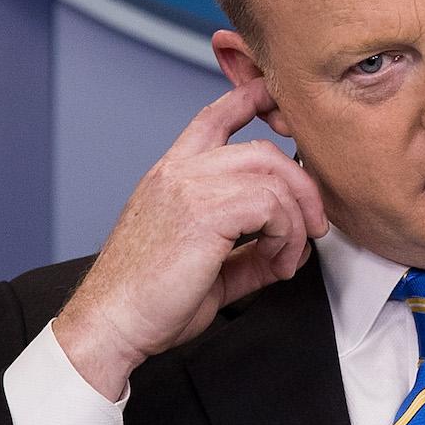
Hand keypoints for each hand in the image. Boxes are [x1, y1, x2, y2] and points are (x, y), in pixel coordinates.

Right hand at [55, 78, 326, 397]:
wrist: (111, 323)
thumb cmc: (146, 301)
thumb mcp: (206, 268)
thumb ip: (247, 253)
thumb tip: (286, 253)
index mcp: (171, 175)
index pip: (214, 117)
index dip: (252, 100)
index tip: (279, 107)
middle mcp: (179, 172)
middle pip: (260, 149)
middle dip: (300, 185)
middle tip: (313, 226)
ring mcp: (189, 187)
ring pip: (272, 175)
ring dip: (297, 219)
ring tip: (288, 257)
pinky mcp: (205, 212)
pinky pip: (271, 205)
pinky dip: (287, 236)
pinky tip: (277, 262)